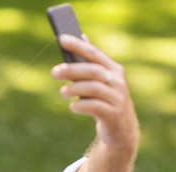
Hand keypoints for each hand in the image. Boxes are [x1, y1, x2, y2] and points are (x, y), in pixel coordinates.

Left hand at [51, 34, 138, 150]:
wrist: (121, 130)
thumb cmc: (104, 101)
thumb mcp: (100, 80)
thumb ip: (90, 62)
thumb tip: (82, 37)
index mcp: (113, 69)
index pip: (94, 53)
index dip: (78, 46)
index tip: (61, 39)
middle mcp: (118, 81)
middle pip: (92, 71)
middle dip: (71, 70)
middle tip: (54, 72)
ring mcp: (117, 98)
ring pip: (93, 88)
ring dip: (74, 88)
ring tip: (63, 92)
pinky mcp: (113, 114)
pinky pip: (94, 107)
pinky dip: (80, 105)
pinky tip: (73, 106)